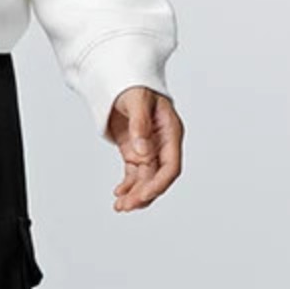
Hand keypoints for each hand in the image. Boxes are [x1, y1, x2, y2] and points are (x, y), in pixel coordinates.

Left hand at [107, 88, 183, 212]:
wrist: (123, 82)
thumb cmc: (135, 87)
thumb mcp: (138, 101)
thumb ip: (140, 126)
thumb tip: (142, 152)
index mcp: (171, 132)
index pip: (171, 166)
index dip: (159, 183)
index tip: (144, 195)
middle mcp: (163, 144)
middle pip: (158, 177)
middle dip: (144, 194)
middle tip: (126, 206)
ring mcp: (149, 150)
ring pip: (146, 179)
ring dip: (134, 194)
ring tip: (120, 206)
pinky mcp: (135, 152)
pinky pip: (134, 174)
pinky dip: (127, 186)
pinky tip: (118, 195)